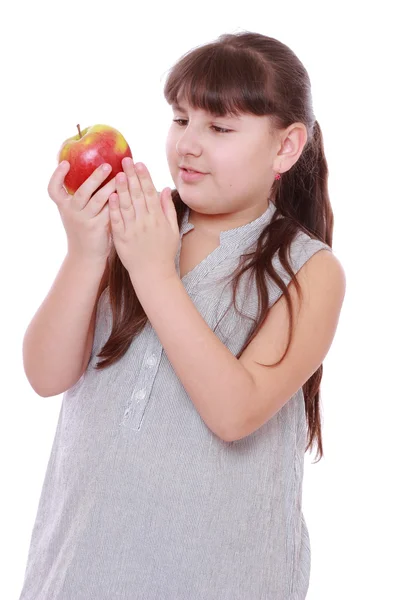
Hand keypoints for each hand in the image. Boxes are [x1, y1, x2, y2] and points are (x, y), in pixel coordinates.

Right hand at [48, 161, 116, 263]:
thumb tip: (95, 170)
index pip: (53, 189)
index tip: (65, 163)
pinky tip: (126, 193)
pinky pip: (108, 211)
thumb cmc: (83, 229)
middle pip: (81, 192)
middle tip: (106, 165)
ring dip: (110, 187)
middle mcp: (71, 213)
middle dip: (94, 178)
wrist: (86, 256)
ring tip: (121, 176)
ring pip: (98, 201)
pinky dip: (116, 201)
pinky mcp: (97, 228)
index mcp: (64, 206)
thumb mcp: (76, 213)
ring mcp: (84, 221)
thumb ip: (81, 197)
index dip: (57, 175)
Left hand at [109, 157, 179, 284]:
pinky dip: (114, 208)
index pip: (150, 192)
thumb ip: (168, 209)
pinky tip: (110, 195)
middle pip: (137, 194)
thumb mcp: (173, 230)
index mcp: (158, 218)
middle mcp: (145, 221)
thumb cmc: (165, 252)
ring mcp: (133, 230)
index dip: (144, 176)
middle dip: (131, 176)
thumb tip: (164, 189)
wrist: (153, 273)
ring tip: (117, 173)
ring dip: (122, 188)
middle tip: (125, 160)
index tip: (139, 163)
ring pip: (126, 205)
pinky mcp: (122, 238)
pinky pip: (117, 220)